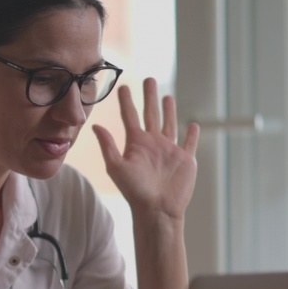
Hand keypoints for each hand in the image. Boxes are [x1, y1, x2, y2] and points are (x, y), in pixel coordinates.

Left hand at [93, 78, 199, 220]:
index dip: (126, 102)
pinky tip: (192, 124)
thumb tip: (95, 125)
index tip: (123, 86)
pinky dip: (191, 134)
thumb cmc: (135, 191)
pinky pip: (189, 143)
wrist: (157, 209)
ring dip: (169, 110)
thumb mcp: (117, 166)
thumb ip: (108, 146)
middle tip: (149, 79)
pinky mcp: (185, 159)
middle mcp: (152, 143)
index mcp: (136, 143)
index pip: (130, 116)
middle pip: (151, 114)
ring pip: (169, 124)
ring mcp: (170, 150)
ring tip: (168, 95)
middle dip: (150, 96)